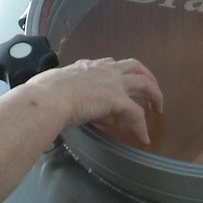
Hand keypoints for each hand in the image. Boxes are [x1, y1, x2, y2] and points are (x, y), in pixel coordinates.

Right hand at [24, 58, 162, 143]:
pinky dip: (142, 126)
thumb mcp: (56, 88)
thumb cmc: (44, 93)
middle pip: (134, 67)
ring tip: (158, 108)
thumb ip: (71, 94)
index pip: (109, 65)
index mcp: (87, 66)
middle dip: (145, 77)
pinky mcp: (117, 99)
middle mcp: (103, 70)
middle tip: (150, 92)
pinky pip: (137, 113)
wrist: (48, 98)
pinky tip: (143, 138)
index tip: (118, 85)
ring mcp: (113, 82)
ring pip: (144, 83)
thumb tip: (81, 109)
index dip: (117, 75)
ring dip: (154, 95)